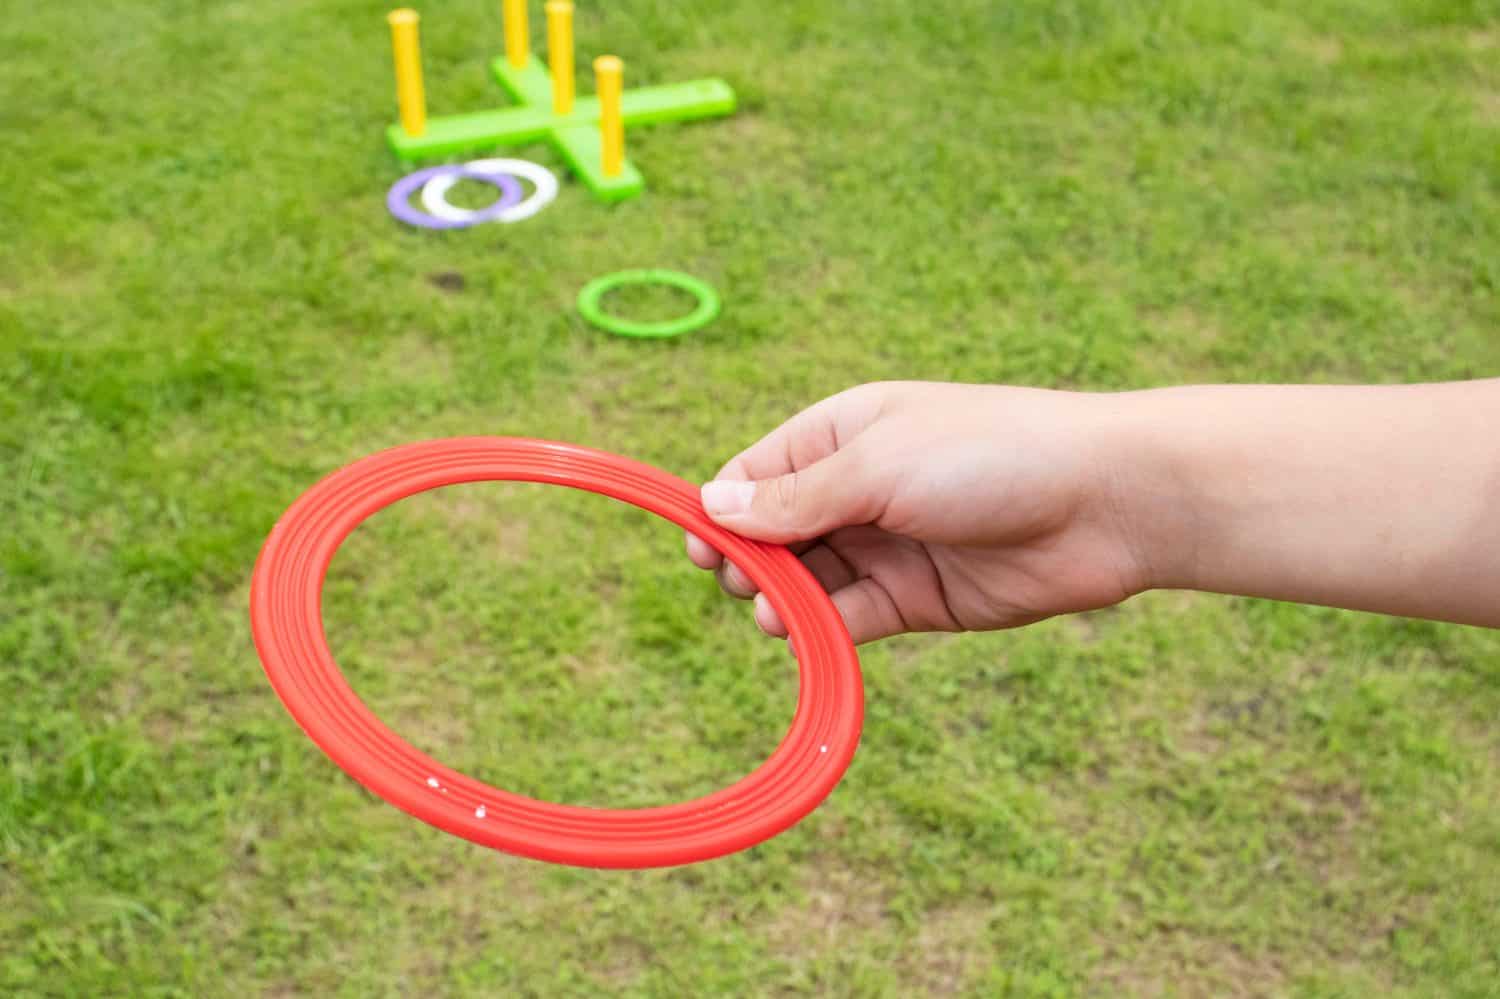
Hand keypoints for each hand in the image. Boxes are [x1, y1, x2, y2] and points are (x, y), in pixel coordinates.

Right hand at [685, 381, 1152, 643]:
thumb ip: (796, 498)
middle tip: (744, 582)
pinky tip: (809, 635)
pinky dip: (824, 630)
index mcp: (841, 435)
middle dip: (749, 561)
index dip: (721, 513)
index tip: (702, 552)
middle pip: (774, 534)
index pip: (756, 476)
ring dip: (783, 600)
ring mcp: (888, 545)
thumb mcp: (878, 466)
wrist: (1104, 501)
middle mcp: (858, 489)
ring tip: (774, 615)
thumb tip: (712, 507)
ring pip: (808, 581)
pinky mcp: (918, 599)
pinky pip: (852, 617)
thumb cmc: (988, 455)